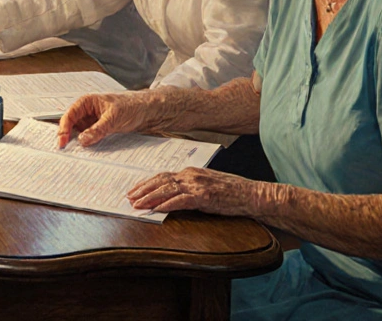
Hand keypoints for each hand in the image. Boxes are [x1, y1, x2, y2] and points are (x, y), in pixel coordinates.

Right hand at [55, 92, 157, 148]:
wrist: (147, 110)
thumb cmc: (131, 106)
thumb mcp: (113, 118)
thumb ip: (97, 129)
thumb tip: (82, 140)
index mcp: (86, 102)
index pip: (69, 116)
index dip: (63, 129)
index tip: (63, 143)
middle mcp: (86, 111)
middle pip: (71, 125)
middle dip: (68, 137)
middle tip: (66, 151)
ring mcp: (92, 121)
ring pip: (79, 133)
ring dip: (78, 142)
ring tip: (76, 153)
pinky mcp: (98, 129)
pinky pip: (89, 138)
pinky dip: (87, 144)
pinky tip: (87, 151)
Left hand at [127, 167, 267, 215]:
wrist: (252, 195)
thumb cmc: (232, 192)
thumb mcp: (207, 185)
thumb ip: (190, 187)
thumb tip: (173, 194)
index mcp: (191, 172)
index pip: (163, 176)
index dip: (147, 183)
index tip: (135, 189)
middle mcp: (191, 175)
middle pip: (160, 180)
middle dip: (142, 189)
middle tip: (129, 197)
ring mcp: (197, 185)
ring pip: (166, 189)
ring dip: (149, 197)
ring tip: (137, 204)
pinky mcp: (204, 197)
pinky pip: (180, 200)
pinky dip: (166, 204)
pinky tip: (156, 209)